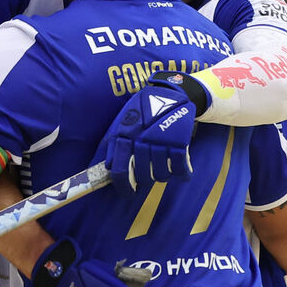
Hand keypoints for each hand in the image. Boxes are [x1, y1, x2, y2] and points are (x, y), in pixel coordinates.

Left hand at [95, 72, 203, 197]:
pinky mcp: (180, 141)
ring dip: (162, 174)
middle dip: (145, 179)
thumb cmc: (143, 110)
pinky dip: (183, 173)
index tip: (129, 194)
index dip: (124, 187)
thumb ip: (112, 145)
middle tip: (148, 173)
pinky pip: (180, 168)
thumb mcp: (122, 121)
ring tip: (162, 164)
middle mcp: (142, 139)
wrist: (171, 92)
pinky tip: (182, 172)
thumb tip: (103, 168)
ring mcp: (161, 141)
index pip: (120, 170)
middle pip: (143, 175)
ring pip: (161, 174)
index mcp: (125, 135)